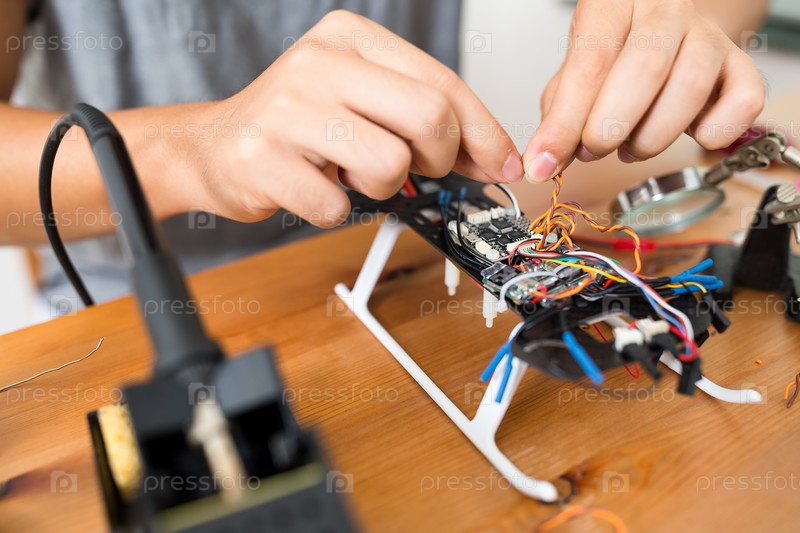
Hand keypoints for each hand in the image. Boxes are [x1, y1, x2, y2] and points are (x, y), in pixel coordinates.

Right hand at [190, 10, 522, 226]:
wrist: (212, 146)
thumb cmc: (296, 124)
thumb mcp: (362, 99)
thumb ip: (423, 117)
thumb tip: (494, 155)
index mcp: (349, 37)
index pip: (442, 83)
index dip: (484, 133)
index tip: (502, 164)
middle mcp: (318, 63)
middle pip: (429, 118)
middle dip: (438, 160)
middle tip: (415, 168)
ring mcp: (287, 110)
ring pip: (390, 166)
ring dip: (381, 188)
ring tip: (348, 172)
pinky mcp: (263, 160)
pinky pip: (337, 207)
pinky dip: (334, 210)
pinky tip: (311, 185)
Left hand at [523, 0, 764, 181]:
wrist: (667, 34)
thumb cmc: (616, 55)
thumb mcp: (576, 74)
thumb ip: (559, 114)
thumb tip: (543, 162)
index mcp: (615, 4)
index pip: (590, 61)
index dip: (565, 121)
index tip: (543, 162)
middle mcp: (666, 10)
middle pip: (645, 67)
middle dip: (610, 126)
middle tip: (592, 149)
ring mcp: (708, 35)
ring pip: (691, 85)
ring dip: (653, 136)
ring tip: (630, 148)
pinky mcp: (741, 65)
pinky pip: (744, 100)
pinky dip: (716, 130)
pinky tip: (690, 137)